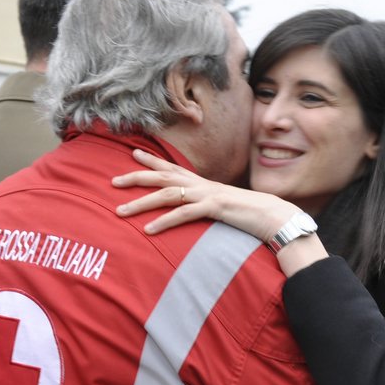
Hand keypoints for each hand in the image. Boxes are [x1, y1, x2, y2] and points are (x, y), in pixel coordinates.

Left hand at [113, 149, 295, 240]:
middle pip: (162, 177)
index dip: (151, 160)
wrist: (273, 215)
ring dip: (141, 204)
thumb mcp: (221, 206)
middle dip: (135, 178)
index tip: (132, 153)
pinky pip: (183, 215)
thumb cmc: (248, 213)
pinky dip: (164, 222)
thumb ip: (205, 205)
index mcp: (202, 183)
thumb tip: (192, 210)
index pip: (172, 167)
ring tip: (120, 212)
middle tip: (112, 182)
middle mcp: (201, 184)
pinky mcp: (213, 208)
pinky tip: (148, 231)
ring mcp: (207, 194)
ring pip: (166, 195)